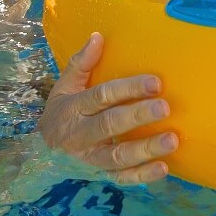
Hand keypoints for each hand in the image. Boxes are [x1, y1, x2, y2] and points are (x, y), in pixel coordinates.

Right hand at [38, 32, 177, 183]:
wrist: (42, 152)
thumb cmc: (62, 112)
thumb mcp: (64, 86)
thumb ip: (81, 63)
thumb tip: (98, 36)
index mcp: (74, 107)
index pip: (101, 96)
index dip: (127, 89)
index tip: (155, 82)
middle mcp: (81, 134)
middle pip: (110, 125)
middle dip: (138, 116)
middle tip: (165, 108)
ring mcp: (91, 157)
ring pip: (118, 156)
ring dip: (145, 149)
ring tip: (172, 140)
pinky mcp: (101, 175)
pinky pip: (122, 178)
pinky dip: (142, 176)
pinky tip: (164, 168)